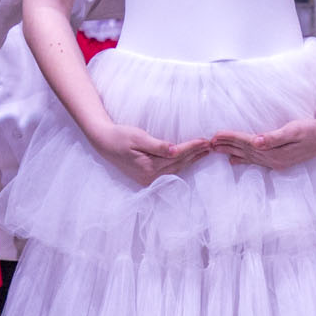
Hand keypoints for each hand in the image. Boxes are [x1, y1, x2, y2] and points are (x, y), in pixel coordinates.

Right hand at [93, 122, 212, 185]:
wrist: (104, 142)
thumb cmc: (120, 136)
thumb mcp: (138, 137)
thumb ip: (157, 145)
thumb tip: (175, 150)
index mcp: (148, 167)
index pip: (176, 156)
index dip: (192, 148)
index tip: (205, 140)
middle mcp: (149, 176)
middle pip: (179, 164)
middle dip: (196, 154)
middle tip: (211, 145)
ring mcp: (148, 179)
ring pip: (176, 169)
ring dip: (191, 160)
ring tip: (205, 151)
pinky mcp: (147, 177)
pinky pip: (170, 171)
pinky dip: (182, 164)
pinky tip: (190, 158)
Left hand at [210, 116, 315, 169]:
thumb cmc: (312, 130)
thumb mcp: (295, 130)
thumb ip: (275, 138)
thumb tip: (256, 142)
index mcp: (275, 153)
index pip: (247, 144)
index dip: (231, 139)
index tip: (215, 134)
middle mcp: (272, 160)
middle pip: (244, 152)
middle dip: (226, 146)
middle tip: (208, 142)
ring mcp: (275, 162)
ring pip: (247, 156)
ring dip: (231, 152)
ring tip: (216, 149)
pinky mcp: (277, 160)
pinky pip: (255, 161)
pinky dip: (243, 160)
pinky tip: (234, 160)